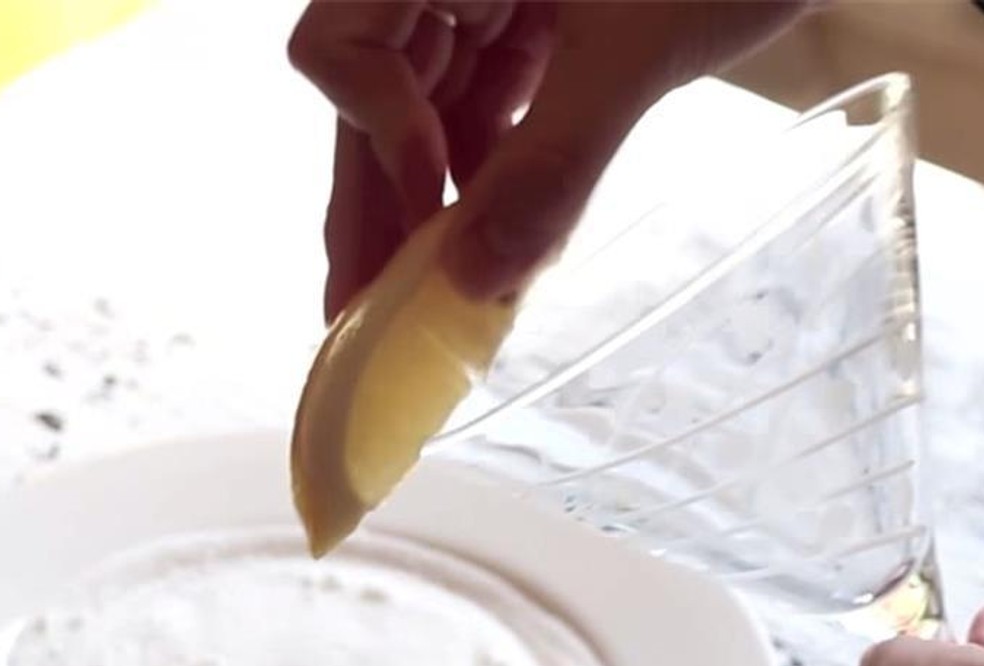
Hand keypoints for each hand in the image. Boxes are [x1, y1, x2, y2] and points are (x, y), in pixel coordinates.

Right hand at [288, 0, 806, 319]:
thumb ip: (555, 161)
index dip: (377, 135)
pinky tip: (498, 247)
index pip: (342, 44)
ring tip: (421, 305)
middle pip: (371, 98)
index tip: (434, 211)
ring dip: (429, 211)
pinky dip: (489, 183)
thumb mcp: (641, 44)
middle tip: (364, 318)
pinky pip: (481, 114)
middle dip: (377, 208)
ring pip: (422, 116)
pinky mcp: (525, 25)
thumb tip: (474, 283)